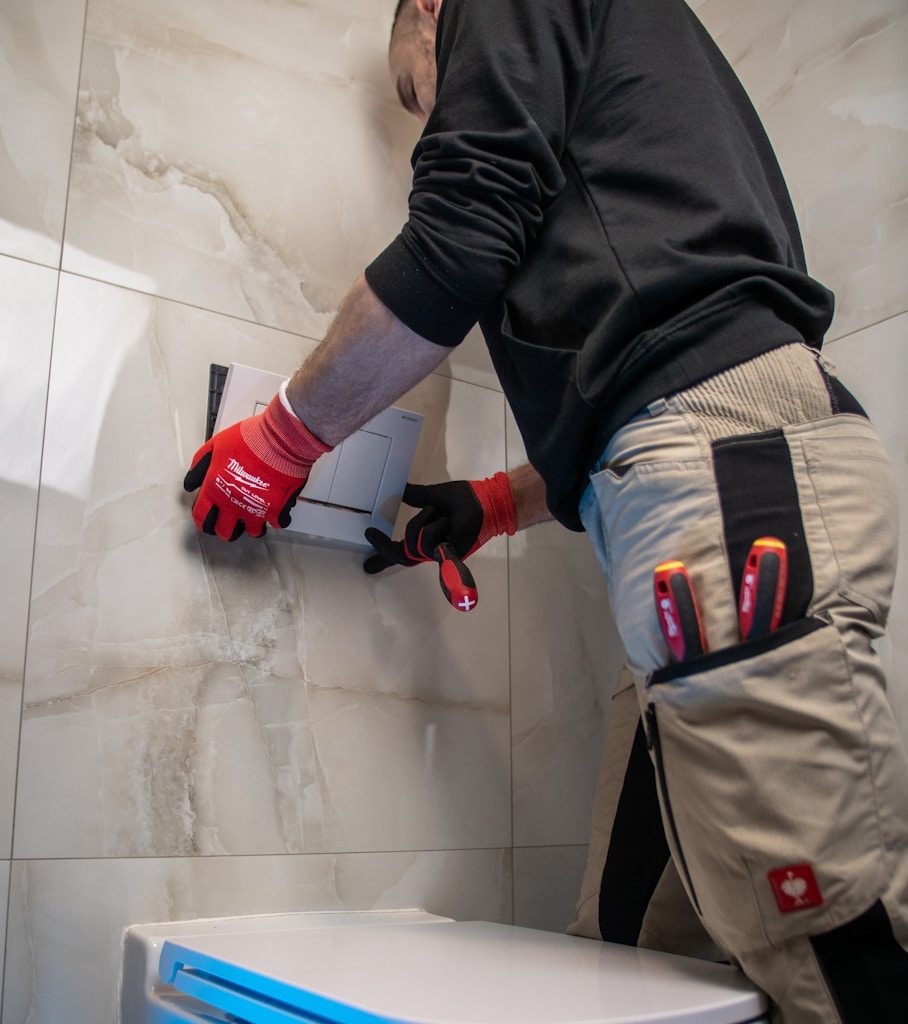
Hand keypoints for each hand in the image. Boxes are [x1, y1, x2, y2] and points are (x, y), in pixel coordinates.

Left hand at [183, 389, 331, 540]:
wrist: (281, 440)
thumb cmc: (250, 440)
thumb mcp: (216, 445)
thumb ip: (200, 465)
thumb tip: (191, 482)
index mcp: (216, 490)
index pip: (201, 517)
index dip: (202, 521)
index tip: (206, 521)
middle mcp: (233, 505)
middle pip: (224, 532)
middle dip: (225, 529)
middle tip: (230, 523)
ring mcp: (256, 510)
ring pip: (252, 532)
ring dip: (252, 526)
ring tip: (254, 517)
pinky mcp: (277, 510)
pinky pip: (278, 523)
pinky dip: (278, 519)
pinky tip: (277, 511)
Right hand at [363, 472, 516, 573]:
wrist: (485, 499)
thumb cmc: (464, 499)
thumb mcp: (431, 496)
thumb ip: (413, 496)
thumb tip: (396, 490)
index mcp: (426, 538)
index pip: (399, 551)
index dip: (382, 557)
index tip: (367, 566)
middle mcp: (431, 549)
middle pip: (402, 550)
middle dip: (386, 544)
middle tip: (374, 531)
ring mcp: (441, 552)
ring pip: (418, 541)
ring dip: (429, 520)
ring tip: (445, 513)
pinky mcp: (452, 551)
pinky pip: (434, 549)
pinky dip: (433, 555)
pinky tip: (430, 553)